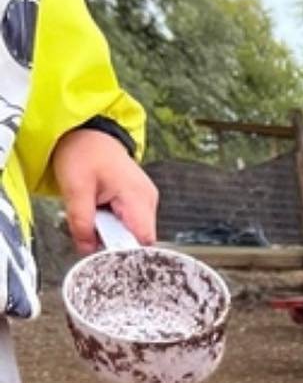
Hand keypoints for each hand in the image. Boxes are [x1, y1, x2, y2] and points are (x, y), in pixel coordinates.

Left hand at [51, 127, 158, 254]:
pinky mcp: (140, 200)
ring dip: (114, 232)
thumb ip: (81, 223)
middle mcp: (148, 200)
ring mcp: (146, 200)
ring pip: (134, 233)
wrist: (87, 131)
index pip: (143, 241)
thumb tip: (87, 250)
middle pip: (138, 239)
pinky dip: (115, 223)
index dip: (125, 251)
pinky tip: (103, 210)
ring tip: (97, 214)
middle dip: (115, 241)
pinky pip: (131, 223)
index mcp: (137, 196)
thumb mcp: (74, 188)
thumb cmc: (83, 151)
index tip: (105, 251)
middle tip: (93, 228)